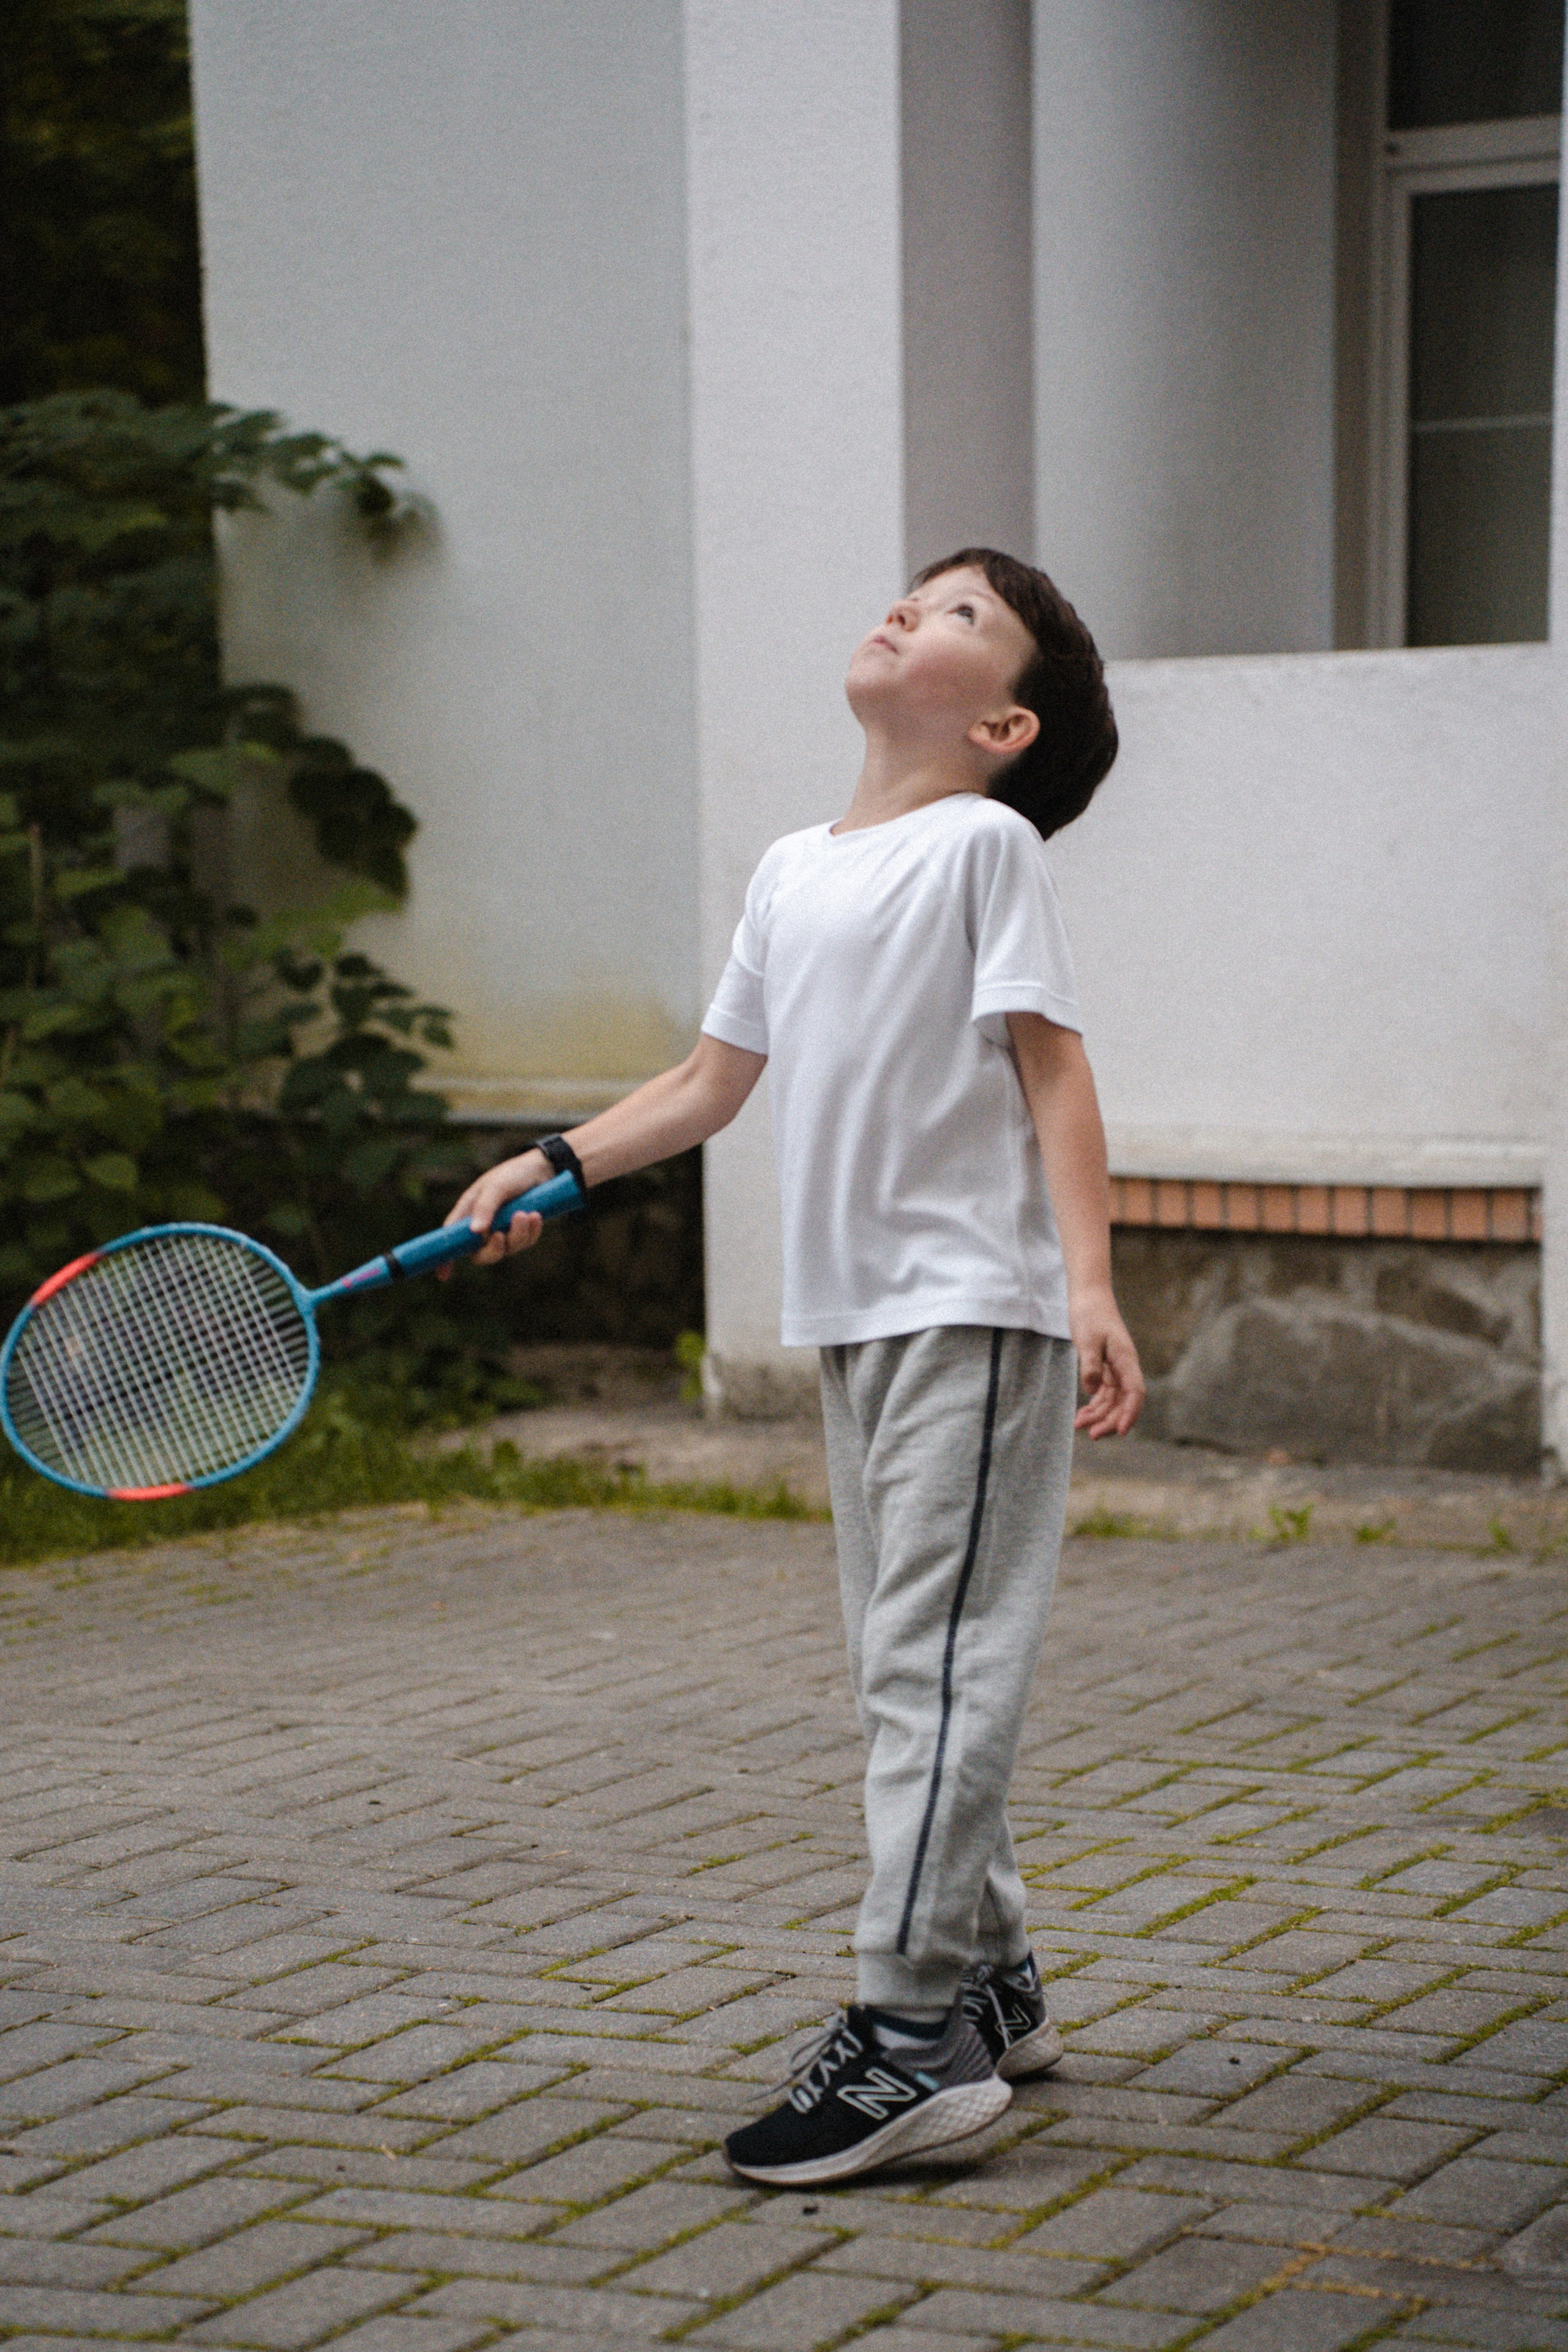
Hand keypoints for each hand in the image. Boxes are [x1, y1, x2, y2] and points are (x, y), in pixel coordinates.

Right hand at [440, 1148, 551, 1272]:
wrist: (542, 1169)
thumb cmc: (512, 1174)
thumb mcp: (497, 1186)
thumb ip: (485, 1207)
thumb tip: (476, 1232)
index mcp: (468, 1213)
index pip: (451, 1239)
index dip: (445, 1258)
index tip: (444, 1276)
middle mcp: (482, 1226)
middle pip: (481, 1255)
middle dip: (494, 1249)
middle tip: (501, 1235)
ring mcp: (502, 1231)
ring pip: (507, 1249)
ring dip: (518, 1234)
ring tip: (527, 1214)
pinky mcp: (520, 1233)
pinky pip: (525, 1243)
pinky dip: (531, 1232)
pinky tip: (536, 1216)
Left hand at [1070, 1290, 1144, 1437]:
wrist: (1089, 1297)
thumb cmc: (1090, 1314)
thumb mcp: (1087, 1339)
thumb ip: (1090, 1365)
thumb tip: (1091, 1390)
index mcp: (1126, 1360)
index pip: (1134, 1392)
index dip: (1130, 1413)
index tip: (1122, 1431)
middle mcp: (1124, 1367)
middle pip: (1124, 1402)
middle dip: (1110, 1420)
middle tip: (1092, 1435)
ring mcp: (1116, 1369)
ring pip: (1113, 1400)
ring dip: (1099, 1415)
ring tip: (1079, 1425)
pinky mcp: (1105, 1369)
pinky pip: (1103, 1393)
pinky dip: (1094, 1405)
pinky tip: (1082, 1414)